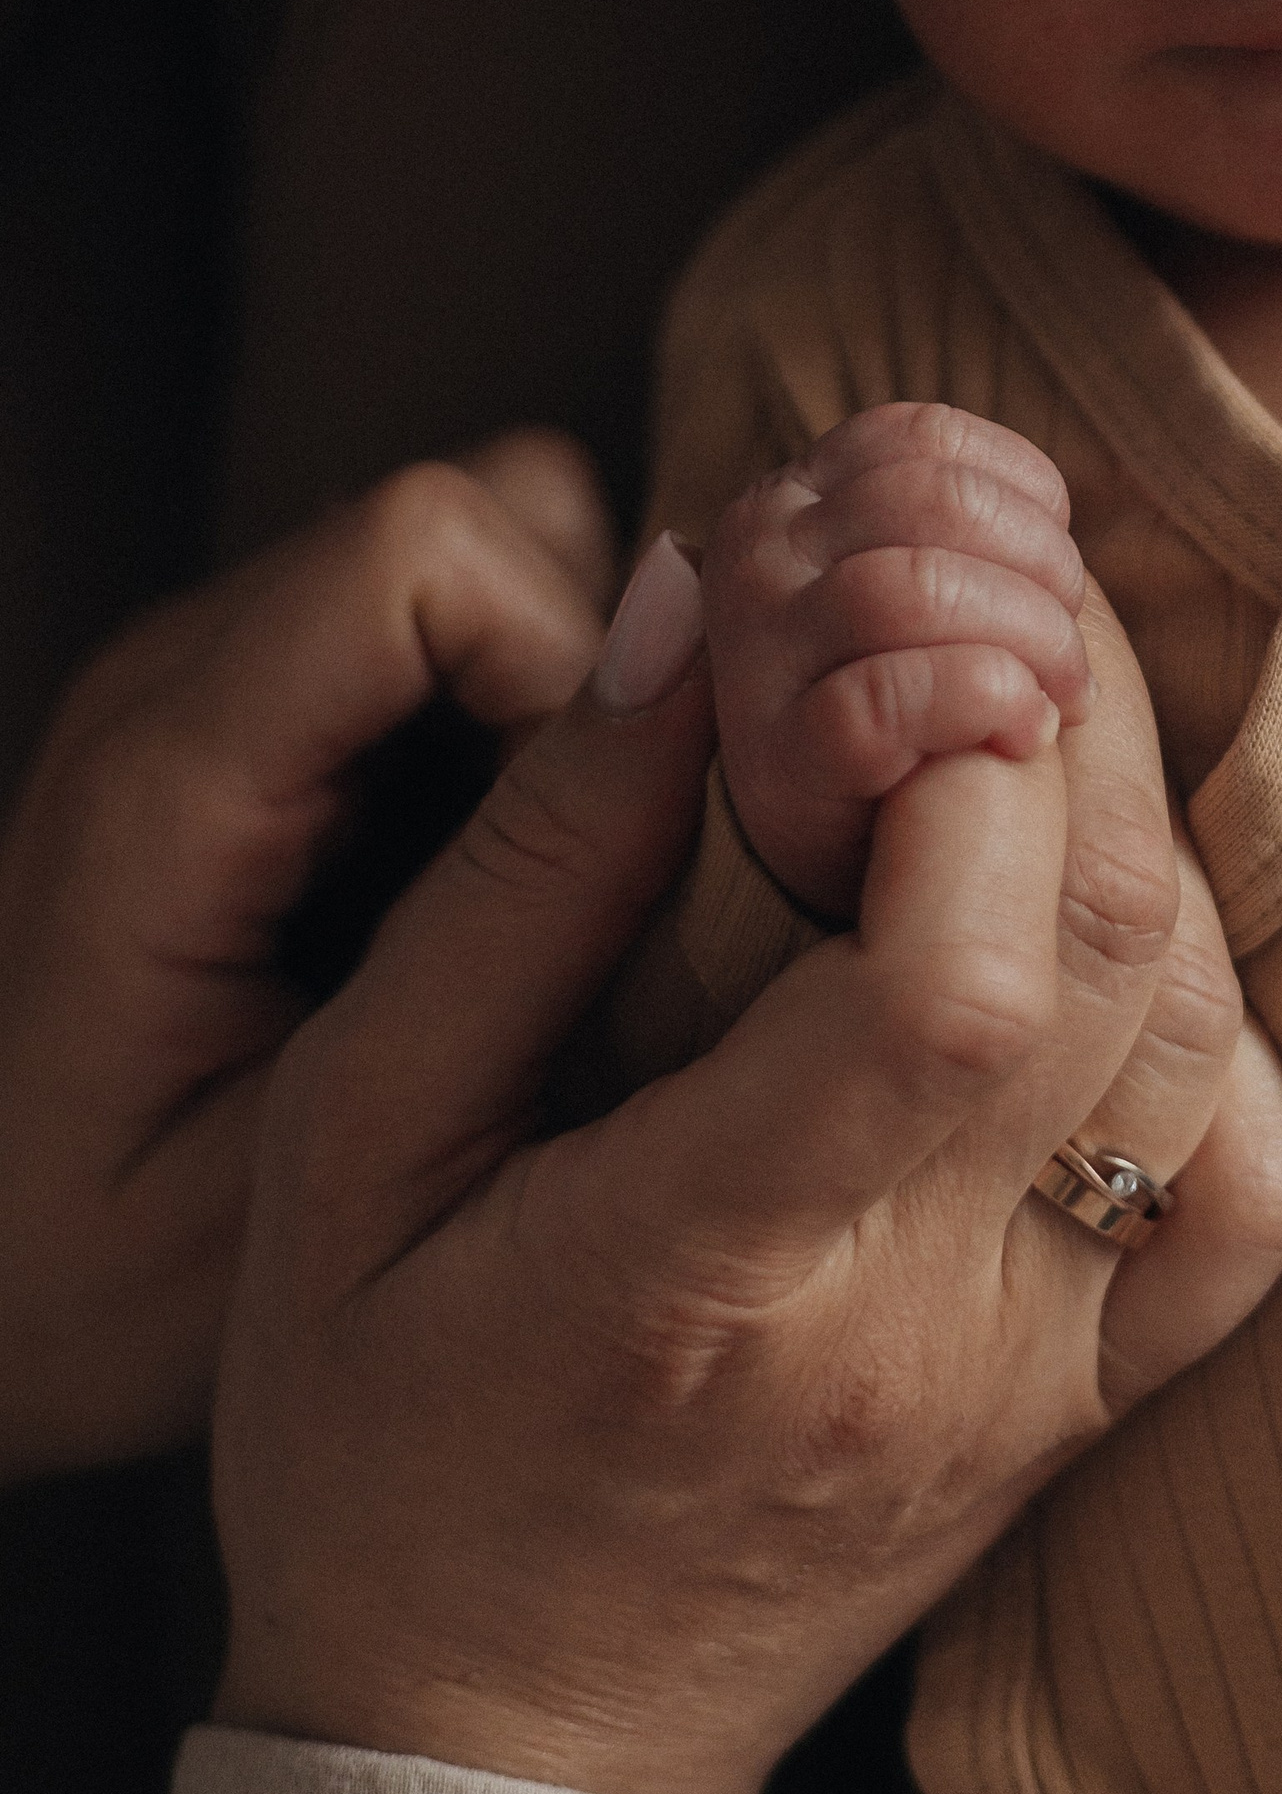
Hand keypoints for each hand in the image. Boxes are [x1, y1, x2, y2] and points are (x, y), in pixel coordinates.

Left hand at [0, 439, 608, 1485]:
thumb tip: (678, 771)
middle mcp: (180, 676)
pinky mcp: (260, 697)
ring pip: (492, 538)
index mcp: (165, 785)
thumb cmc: (91, 1275)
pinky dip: (532, 704)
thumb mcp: (289, 1182)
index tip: (614, 835)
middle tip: (612, 870)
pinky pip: (457, 607)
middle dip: (596, 675)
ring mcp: (216, 671)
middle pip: (479, 517)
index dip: (565, 660)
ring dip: (573, 687)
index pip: (418, 550)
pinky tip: (515, 861)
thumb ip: (475, 963)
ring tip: (564, 869)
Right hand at [211, 539, 1281, 1793]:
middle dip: (1066, 712)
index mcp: (705, 1261)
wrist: (491, 1749)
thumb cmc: (378, 1435)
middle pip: (1105, 953)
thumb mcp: (351, 1140)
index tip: (891, 628)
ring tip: (1021, 712)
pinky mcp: (1094, 1398)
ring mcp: (1037, 1367)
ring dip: (1138, 825)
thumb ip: (526, 874)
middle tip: (972, 594)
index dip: (967, 759)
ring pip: (1193, 1037)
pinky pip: (1251, 1195)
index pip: (948, 987)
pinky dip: (1217, 1020)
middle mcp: (919, 1322)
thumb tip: (680, 611)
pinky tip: (1108, 933)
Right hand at [704, 402, 1092, 916]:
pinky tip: (1024, 736)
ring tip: (1058, 703)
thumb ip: (971, 531)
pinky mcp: (777, 759)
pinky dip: (980, 703)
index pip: (923, 440)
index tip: (1056, 581)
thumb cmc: (930, 719)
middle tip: (1072, 663)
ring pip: (912, 586)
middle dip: (1040, 575)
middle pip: (932, 500)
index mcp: (798, 496)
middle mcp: (756, 554)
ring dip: (1025, 641)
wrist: (853, 884)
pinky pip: (888, 696)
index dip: (1023, 502)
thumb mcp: (943, 592)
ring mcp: (755, 655)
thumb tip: (1043, 505)